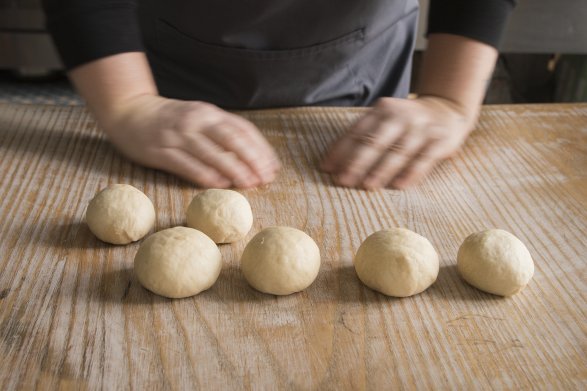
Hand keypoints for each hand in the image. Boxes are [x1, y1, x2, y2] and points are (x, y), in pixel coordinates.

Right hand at [102, 95, 279, 187]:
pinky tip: (219, 185)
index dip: (260, 149)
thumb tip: (250, 156)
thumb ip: (220, 132)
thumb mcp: (197, 117)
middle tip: (265, 177)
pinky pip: (186, 164)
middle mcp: (196, 120)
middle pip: (231, 139)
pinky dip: (204, 174)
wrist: (128, 111)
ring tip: (248, 183)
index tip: (273, 167)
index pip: (242, 129)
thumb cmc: (169, 119)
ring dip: (232, 169)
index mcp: (208, 112)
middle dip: (251, 159)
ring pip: (211, 152)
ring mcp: (178, 134)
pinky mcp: (161, 150)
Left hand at [321, 96, 474, 188]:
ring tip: (367, 186)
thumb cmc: (405, 121)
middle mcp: (402, 116)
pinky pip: (424, 159)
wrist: (446, 109)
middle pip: (375, 141)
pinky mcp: (440, 140)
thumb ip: (362, 136)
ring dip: (381, 170)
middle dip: (357, 162)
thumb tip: (331, 165)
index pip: (357, 131)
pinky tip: (399, 186)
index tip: (327, 168)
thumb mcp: (384, 118)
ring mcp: (422, 128)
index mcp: (383, 109)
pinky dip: (411, 173)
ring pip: (398, 151)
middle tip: (343, 180)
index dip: (340, 150)